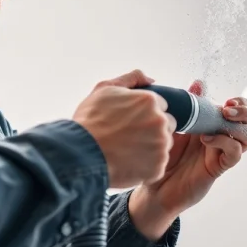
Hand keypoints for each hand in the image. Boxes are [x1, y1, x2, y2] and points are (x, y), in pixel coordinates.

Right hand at [72, 69, 175, 188]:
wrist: (79, 154)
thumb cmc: (89, 122)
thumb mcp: (104, 89)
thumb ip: (131, 79)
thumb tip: (151, 80)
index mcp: (149, 101)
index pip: (160, 106)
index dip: (144, 113)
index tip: (130, 122)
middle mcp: (159, 121)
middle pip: (166, 126)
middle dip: (152, 130)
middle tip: (129, 137)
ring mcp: (160, 146)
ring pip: (163, 146)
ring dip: (151, 148)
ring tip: (127, 151)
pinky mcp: (157, 168)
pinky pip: (157, 166)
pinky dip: (145, 167)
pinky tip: (128, 163)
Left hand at [129, 80, 246, 239]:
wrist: (154, 184)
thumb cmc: (162, 154)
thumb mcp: (173, 123)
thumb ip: (188, 104)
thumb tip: (199, 82)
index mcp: (214, 124)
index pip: (240, 109)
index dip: (240, 102)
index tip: (226, 100)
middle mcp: (222, 137)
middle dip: (245, 111)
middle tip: (227, 109)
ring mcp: (221, 152)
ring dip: (238, 125)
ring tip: (220, 120)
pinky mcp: (218, 167)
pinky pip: (234, 153)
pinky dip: (224, 141)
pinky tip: (206, 139)